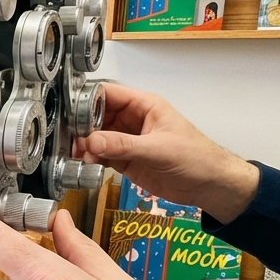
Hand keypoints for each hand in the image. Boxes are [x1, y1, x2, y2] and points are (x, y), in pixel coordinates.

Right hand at [73, 83, 259, 223]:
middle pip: (96, 115)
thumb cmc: (197, 158)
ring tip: (77, 155)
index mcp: (144, 105)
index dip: (87, 100)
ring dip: (84, 145)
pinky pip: (101, 154)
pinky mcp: (125, 159)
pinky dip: (90, 159)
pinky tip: (85, 164)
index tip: (71, 113)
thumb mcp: (159, 149)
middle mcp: (132, 120)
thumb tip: (93, 141)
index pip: (108, 94)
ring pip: (96, 136)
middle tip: (71, 139)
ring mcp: (127, 140)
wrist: (209, 186)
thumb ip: (124, 145)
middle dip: (82, 126)